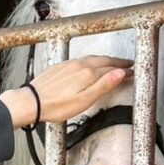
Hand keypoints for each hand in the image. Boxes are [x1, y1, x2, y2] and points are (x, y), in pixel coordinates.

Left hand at [0, 56, 133, 129]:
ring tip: (112, 64)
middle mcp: (78, 65)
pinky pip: (80, 60)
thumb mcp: (85, 100)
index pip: (112, 69)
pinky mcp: (59, 67)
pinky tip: (90, 65)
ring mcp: (68, 65)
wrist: (31, 102)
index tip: (132, 71)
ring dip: (104, 60)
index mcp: (88, 73)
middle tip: (127, 64)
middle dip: (117, 62)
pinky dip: (91, 61)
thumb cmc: (56, 106)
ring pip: (91, 59)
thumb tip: (120, 73)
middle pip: (103, 60)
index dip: (124, 70)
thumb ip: (103, 85)